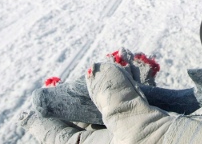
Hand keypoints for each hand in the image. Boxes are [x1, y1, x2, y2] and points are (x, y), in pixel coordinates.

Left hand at [20, 62, 201, 143]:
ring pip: (116, 119)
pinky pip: (140, 114)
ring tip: (112, 65)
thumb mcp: (142, 132)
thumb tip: (96, 70)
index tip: (38, 101)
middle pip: (90, 129)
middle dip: (86, 98)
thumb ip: (115, 100)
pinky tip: (138, 74)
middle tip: (82, 73)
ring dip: (113, 91)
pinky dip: (137, 93)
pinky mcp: (163, 137)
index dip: (47, 125)